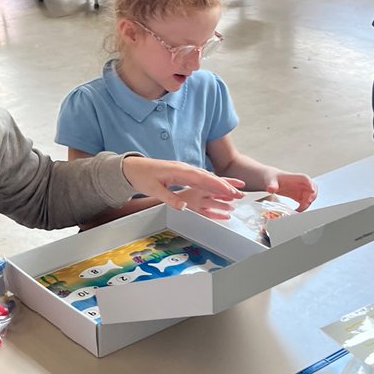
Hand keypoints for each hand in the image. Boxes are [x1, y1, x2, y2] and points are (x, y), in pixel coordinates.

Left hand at [121, 156, 242, 219]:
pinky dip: (212, 183)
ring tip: (236, 190)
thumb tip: (183, 207)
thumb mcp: (153, 189)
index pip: (202, 178)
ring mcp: (185, 170)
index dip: (217, 185)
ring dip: (222, 184)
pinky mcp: (183, 173)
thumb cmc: (142, 177)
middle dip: (225, 185)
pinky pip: (201, 178)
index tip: (229, 191)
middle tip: (240, 194)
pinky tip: (220, 188)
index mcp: (179, 171)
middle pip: (208, 177)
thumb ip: (169, 198)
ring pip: (207, 177)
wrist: (133, 167)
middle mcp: (185, 168)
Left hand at [266, 172, 317, 211]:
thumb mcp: (270, 181)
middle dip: (311, 197)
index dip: (310, 184)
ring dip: (307, 204)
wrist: (269, 180)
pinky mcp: (299, 196)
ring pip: (311, 196)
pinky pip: (306, 202)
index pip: (306, 179)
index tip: (312, 191)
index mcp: (295, 178)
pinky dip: (304, 207)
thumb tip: (272, 189)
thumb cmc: (272, 177)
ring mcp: (301, 190)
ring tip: (298, 209)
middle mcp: (301, 184)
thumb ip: (272, 185)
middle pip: (312, 189)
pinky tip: (296, 211)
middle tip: (304, 204)